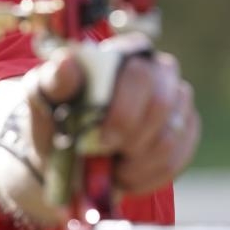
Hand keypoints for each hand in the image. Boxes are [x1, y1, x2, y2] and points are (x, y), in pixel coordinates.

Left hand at [33, 34, 199, 195]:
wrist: (67, 155)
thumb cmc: (56, 117)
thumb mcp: (44, 98)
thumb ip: (54, 81)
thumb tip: (67, 63)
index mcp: (124, 53)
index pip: (139, 74)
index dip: (125, 111)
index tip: (102, 140)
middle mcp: (158, 71)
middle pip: (162, 103)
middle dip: (132, 139)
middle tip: (107, 154)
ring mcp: (176, 101)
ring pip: (171, 136)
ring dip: (136, 163)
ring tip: (111, 167)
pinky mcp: (185, 131)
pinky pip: (177, 159)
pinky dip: (148, 175)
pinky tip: (126, 175)